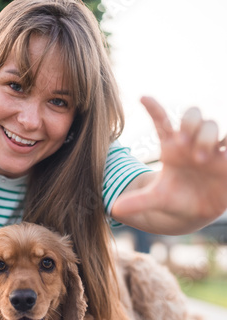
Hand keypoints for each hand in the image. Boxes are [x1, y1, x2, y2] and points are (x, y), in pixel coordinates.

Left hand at [112, 97, 226, 231]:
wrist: (197, 212)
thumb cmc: (175, 199)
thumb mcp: (157, 199)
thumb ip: (138, 201)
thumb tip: (114, 209)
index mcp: (171, 146)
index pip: (162, 121)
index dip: (154, 108)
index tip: (142, 98)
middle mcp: (192, 142)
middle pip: (193, 116)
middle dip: (190, 123)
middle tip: (185, 143)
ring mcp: (211, 148)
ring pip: (213, 125)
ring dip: (207, 136)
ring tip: (201, 159)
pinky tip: (226, 146)